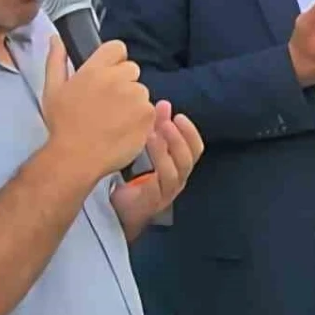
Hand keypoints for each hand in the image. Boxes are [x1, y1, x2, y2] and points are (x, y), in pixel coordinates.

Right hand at [42, 37, 154, 183]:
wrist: (77, 157)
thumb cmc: (63, 125)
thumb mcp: (52, 89)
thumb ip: (56, 60)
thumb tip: (57, 38)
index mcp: (95, 69)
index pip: (117, 48)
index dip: (115, 61)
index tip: (108, 76)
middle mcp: (118, 79)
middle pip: (132, 70)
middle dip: (124, 83)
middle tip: (109, 104)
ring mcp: (136, 97)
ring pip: (142, 92)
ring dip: (134, 102)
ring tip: (115, 120)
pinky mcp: (148, 116)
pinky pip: (150, 111)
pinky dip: (142, 120)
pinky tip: (125, 130)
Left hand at [110, 101, 204, 235]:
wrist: (119, 211)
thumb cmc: (134, 178)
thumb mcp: (147, 150)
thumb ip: (157, 129)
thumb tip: (163, 104)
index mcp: (179, 167)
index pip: (195, 149)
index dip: (189, 132)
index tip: (178, 115)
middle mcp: (177, 181)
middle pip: (187, 160)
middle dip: (178, 139)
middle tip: (166, 122)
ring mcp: (165, 194)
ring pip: (173, 173)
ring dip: (164, 152)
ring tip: (152, 135)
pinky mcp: (151, 204)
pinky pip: (155, 188)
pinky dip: (151, 170)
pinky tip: (140, 157)